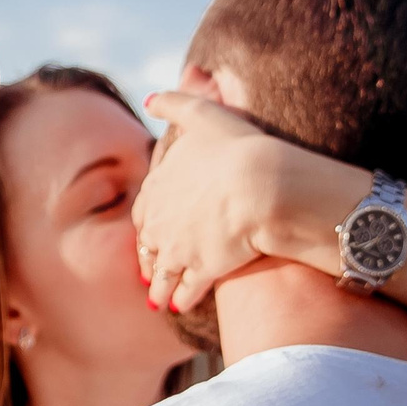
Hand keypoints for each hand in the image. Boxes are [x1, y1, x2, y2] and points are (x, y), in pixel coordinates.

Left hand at [132, 90, 363, 312]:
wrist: (263, 187)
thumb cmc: (237, 148)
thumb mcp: (204, 115)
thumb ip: (176, 103)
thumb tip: (149, 98)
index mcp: (158, 187)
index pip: (144, 210)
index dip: (147, 221)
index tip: (148, 230)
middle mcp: (161, 221)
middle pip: (149, 245)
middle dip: (148, 257)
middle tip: (147, 270)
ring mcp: (180, 248)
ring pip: (163, 273)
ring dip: (159, 286)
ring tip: (158, 300)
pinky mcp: (203, 269)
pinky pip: (187, 290)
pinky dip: (181, 298)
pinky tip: (179, 307)